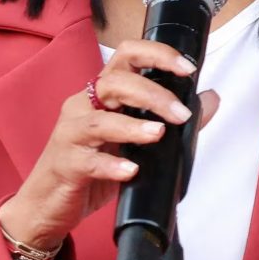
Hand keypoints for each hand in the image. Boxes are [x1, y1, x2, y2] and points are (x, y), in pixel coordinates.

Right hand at [0, 42, 219, 250]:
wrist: (48, 203)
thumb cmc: (90, 168)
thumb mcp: (134, 142)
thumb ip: (170, 119)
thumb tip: (209, 98)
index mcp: (101, 95)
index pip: (126, 56)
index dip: (156, 55)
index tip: (186, 68)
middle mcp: (83, 107)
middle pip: (113, 82)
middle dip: (152, 94)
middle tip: (180, 113)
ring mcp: (71, 135)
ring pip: (99, 119)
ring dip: (132, 126)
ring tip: (157, 134)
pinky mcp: (66, 164)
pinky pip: (88, 160)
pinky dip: (111, 164)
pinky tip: (130, 170)